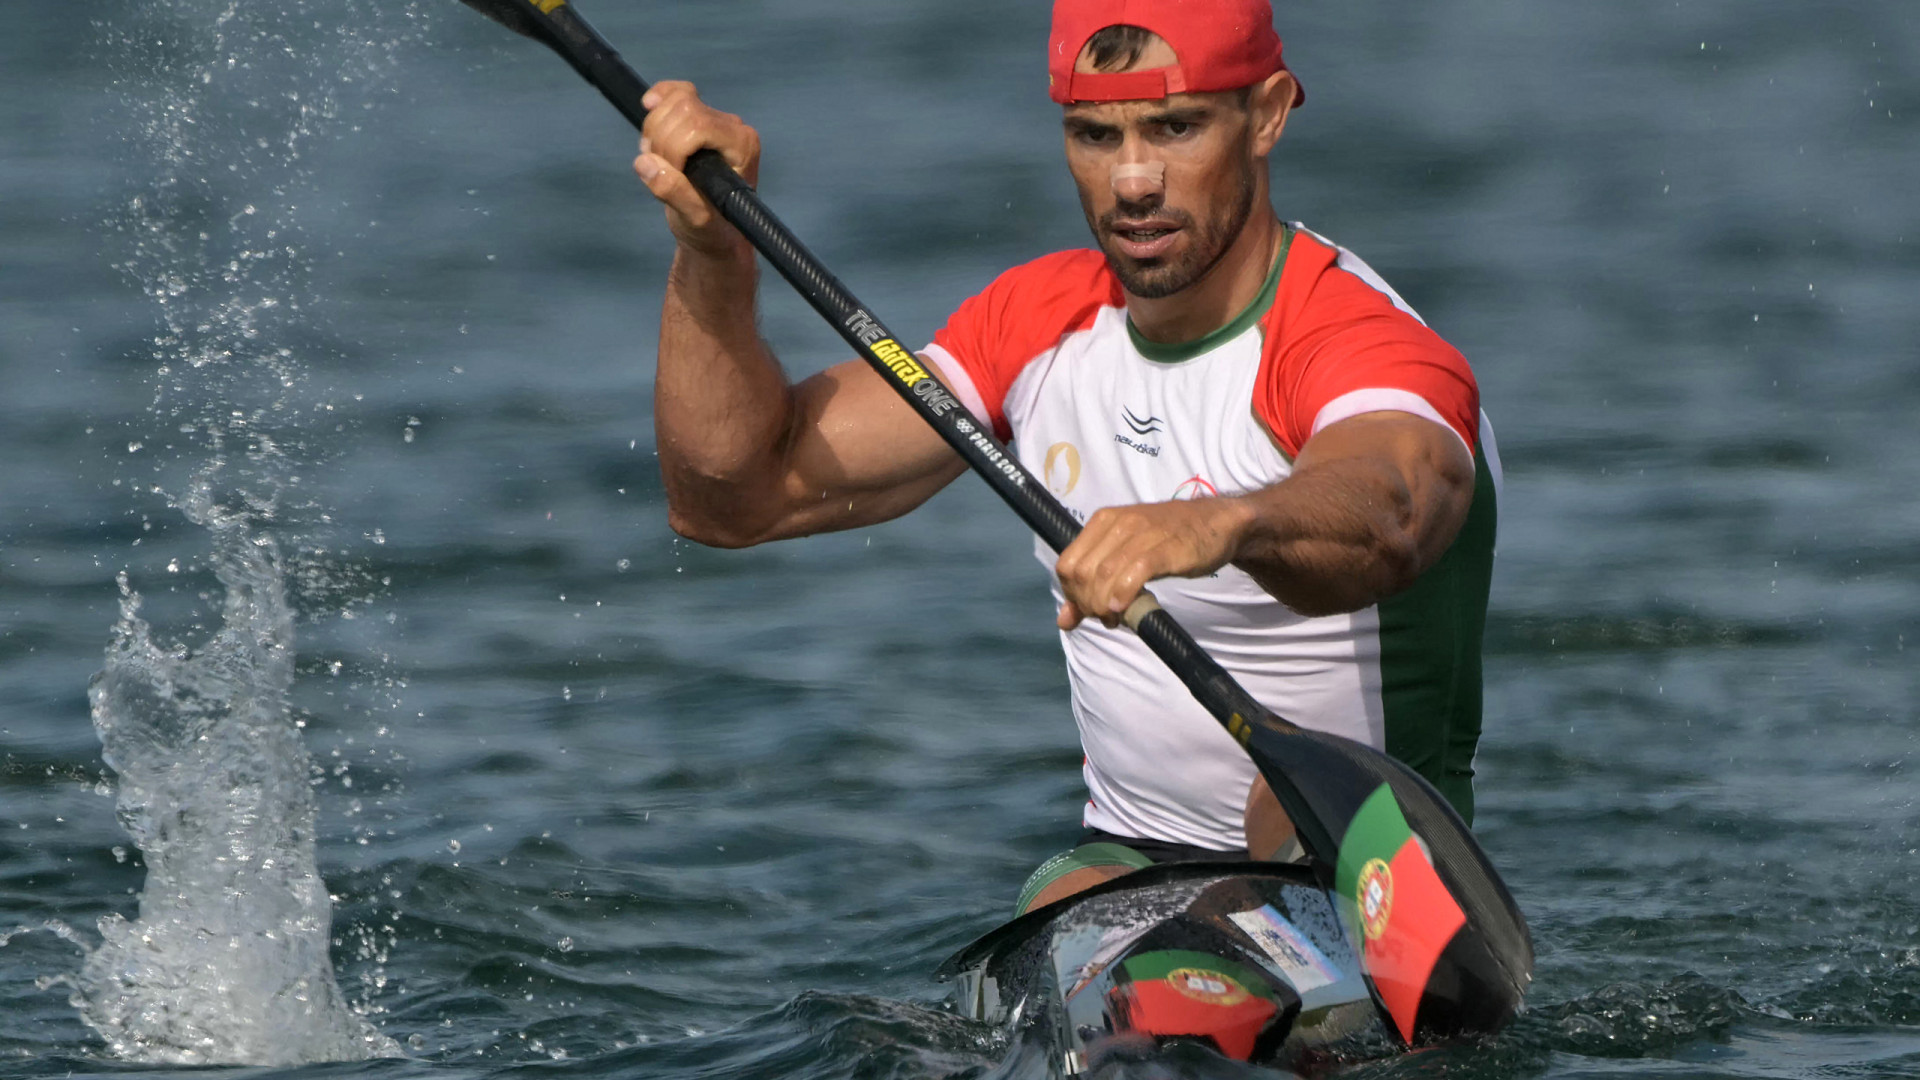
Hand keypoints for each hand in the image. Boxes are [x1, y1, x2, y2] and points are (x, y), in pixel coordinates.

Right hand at [633, 81, 761, 256]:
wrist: (716, 232)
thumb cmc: (713, 229)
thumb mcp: (695, 220)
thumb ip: (674, 193)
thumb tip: (645, 163)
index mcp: (741, 145)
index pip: (698, 124)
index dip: (673, 147)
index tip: (669, 176)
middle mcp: (733, 127)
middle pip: (683, 107)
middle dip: (661, 140)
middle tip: (660, 171)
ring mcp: (717, 119)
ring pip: (674, 100)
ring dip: (654, 130)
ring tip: (658, 161)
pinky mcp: (699, 117)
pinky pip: (676, 92)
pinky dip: (658, 99)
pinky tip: (648, 108)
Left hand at [1054, 498, 1254, 629]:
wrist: (1217, 523)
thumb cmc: (1169, 540)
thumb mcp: (1126, 556)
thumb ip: (1093, 586)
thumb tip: (1063, 621)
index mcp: (1103, 521)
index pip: (1067, 564)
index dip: (1072, 594)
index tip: (1090, 609)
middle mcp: (1118, 524)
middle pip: (1082, 573)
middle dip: (1088, 603)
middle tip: (1106, 617)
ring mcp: (1142, 534)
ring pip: (1105, 575)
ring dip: (1104, 605)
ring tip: (1117, 618)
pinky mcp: (1166, 548)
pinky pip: (1136, 572)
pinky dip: (1124, 593)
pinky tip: (1124, 608)